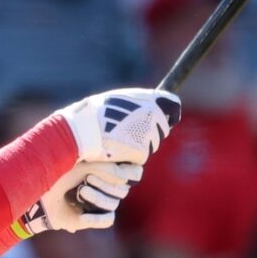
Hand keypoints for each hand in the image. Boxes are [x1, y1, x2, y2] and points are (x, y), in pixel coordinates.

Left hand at [21, 159, 137, 234]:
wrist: (37, 192)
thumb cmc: (59, 172)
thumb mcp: (84, 164)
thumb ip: (109, 166)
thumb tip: (127, 174)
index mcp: (103, 169)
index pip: (129, 172)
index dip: (127, 171)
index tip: (117, 166)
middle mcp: (102, 186)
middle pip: (122, 189)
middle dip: (106, 184)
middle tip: (87, 179)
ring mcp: (97, 202)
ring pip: (114, 203)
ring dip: (98, 198)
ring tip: (80, 192)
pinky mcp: (90, 218)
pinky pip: (107, 220)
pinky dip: (97, 218)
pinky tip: (82, 215)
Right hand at [58, 87, 181, 167]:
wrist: (83, 130)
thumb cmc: (96, 113)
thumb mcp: (119, 99)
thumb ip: (138, 103)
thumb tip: (153, 109)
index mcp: (149, 99)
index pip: (173, 105)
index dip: (171, 114)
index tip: (170, 120)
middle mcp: (153, 116)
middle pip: (162, 129)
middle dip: (151, 133)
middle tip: (132, 134)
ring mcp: (148, 135)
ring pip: (151, 145)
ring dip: (140, 145)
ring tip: (118, 139)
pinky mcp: (142, 152)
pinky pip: (140, 158)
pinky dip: (130, 156)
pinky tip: (116, 150)